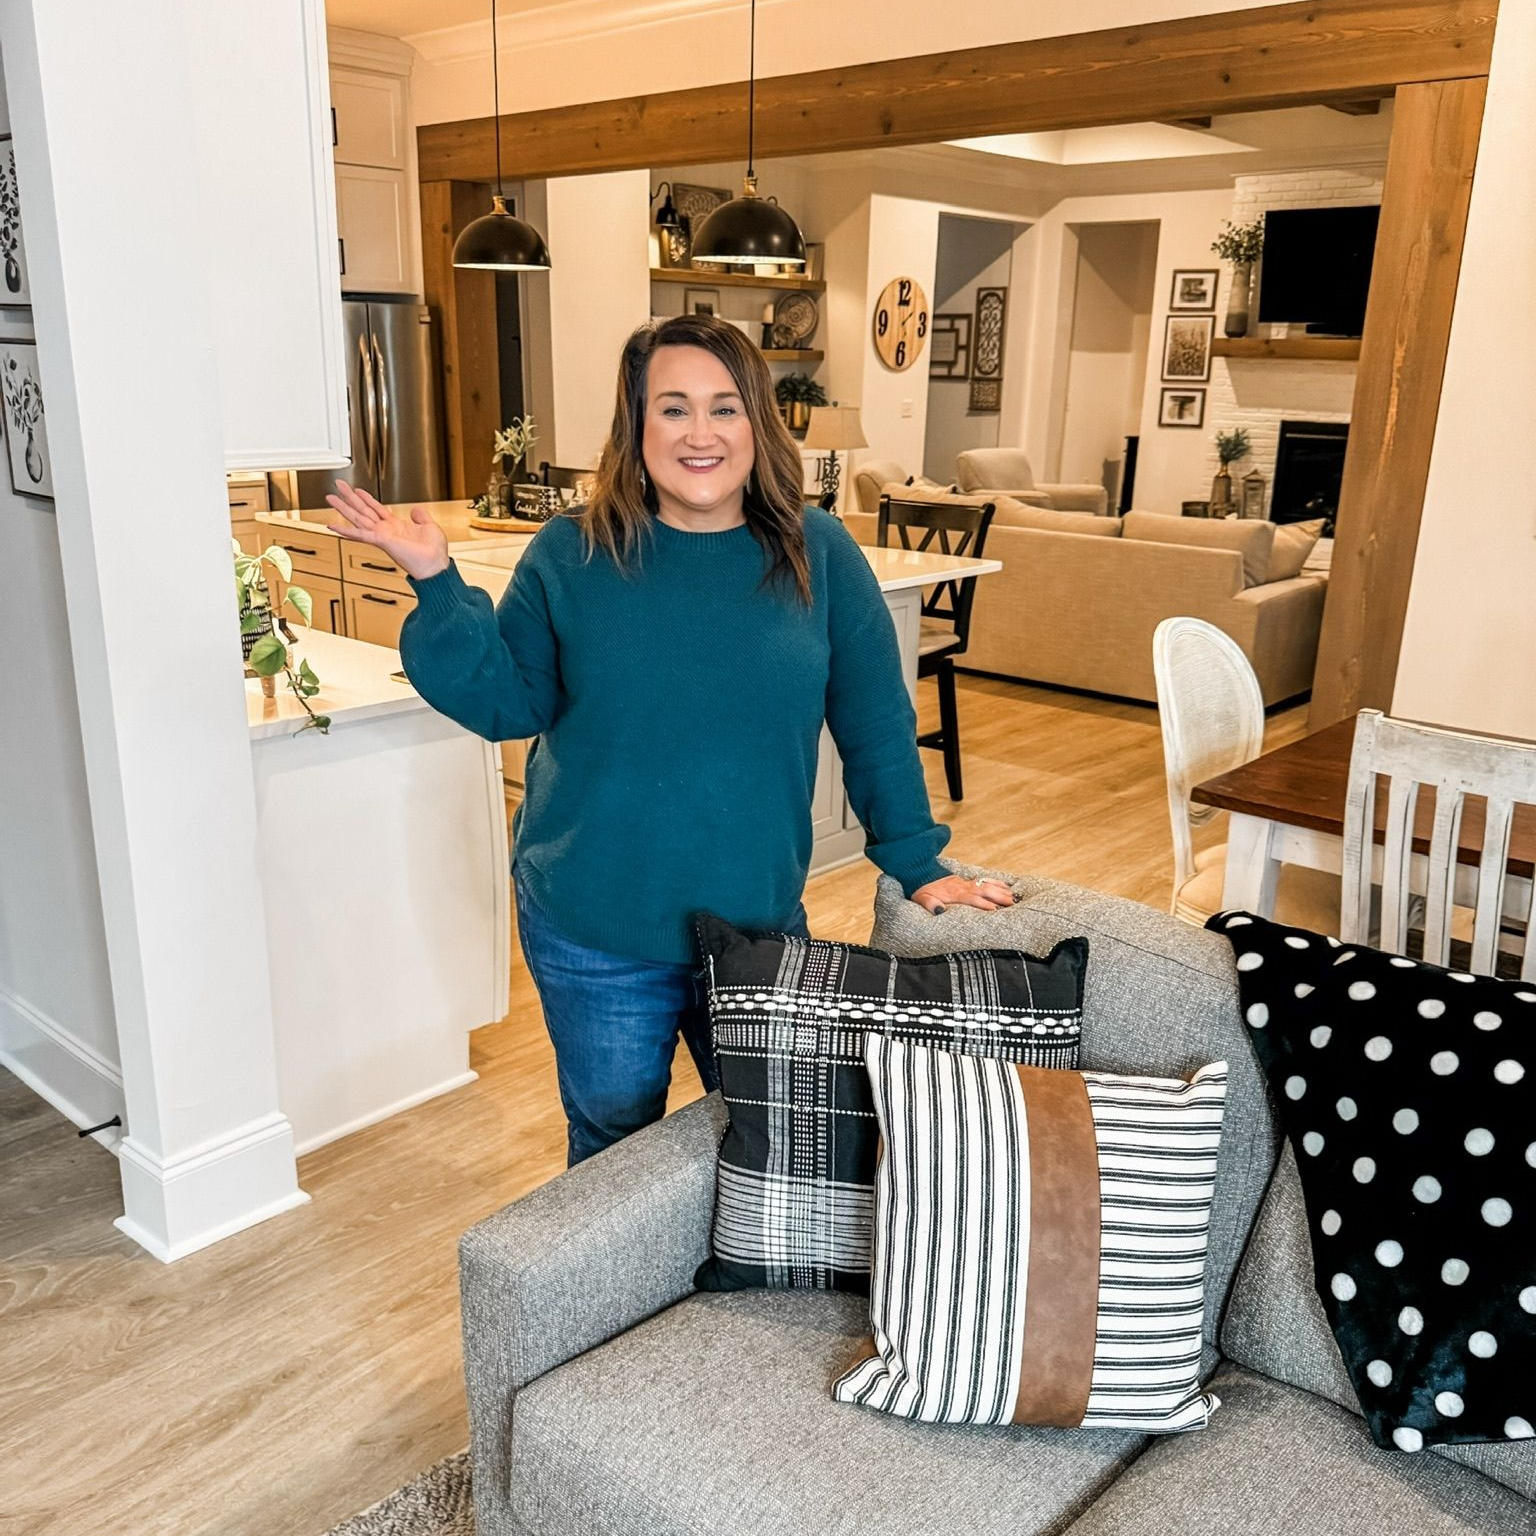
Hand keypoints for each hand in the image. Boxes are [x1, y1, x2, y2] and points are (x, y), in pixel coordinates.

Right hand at [324, 480, 449, 580]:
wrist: (435, 565)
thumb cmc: (434, 552)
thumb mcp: (429, 526)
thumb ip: (421, 516)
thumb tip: (416, 510)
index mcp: (396, 526)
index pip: (376, 509)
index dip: (366, 498)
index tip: (356, 490)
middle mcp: (386, 531)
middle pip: (363, 510)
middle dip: (349, 498)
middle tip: (337, 486)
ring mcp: (381, 536)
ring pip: (358, 518)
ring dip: (343, 507)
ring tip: (330, 497)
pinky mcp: (381, 541)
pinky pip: (360, 534)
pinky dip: (345, 530)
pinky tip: (333, 525)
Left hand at [909, 874, 1016, 915]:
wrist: (921, 875)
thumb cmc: (923, 891)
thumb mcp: (922, 899)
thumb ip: (930, 904)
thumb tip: (939, 911)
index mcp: (954, 893)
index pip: (972, 899)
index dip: (984, 904)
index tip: (996, 910)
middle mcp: (963, 887)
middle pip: (985, 891)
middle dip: (999, 897)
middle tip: (1013, 904)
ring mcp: (966, 883)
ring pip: (987, 885)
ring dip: (1002, 891)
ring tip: (1015, 897)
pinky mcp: (967, 881)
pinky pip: (985, 880)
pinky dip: (997, 882)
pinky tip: (1007, 886)